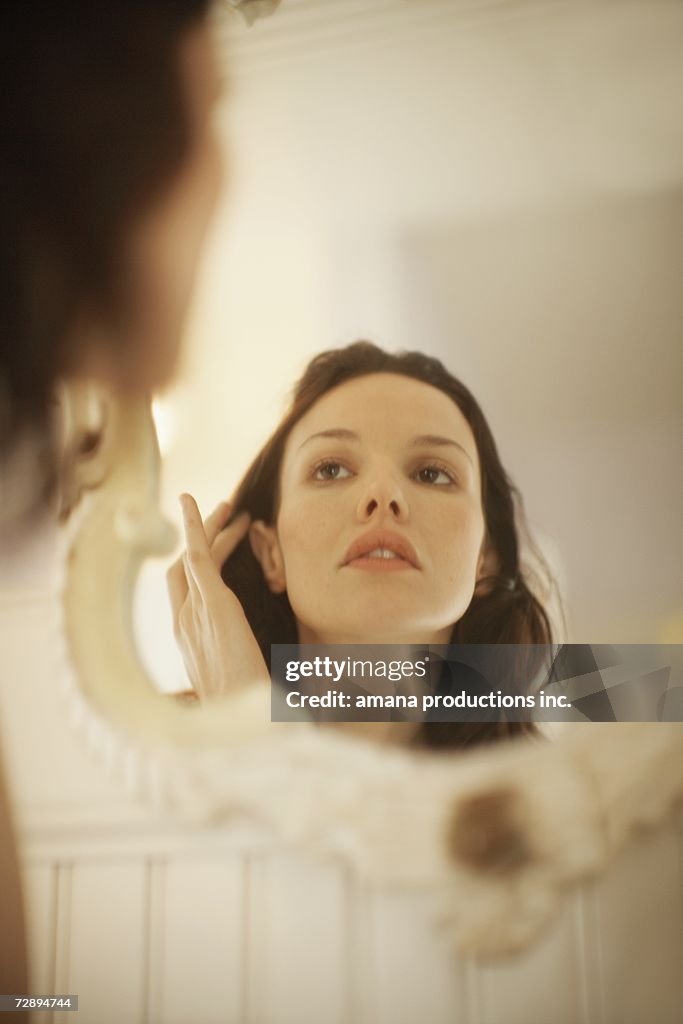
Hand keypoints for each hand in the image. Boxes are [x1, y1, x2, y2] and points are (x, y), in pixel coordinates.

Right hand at [166, 494, 269, 699]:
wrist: (241, 728)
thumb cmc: (248, 716)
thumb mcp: (244, 687)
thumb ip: (249, 670)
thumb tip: (276, 673)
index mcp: (189, 643)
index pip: (183, 594)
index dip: (194, 567)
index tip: (215, 549)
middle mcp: (183, 625)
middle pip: (180, 570)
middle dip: (199, 540)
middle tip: (225, 516)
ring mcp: (193, 614)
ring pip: (190, 557)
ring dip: (206, 527)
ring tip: (229, 506)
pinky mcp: (212, 605)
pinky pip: (197, 557)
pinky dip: (195, 527)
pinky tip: (195, 503)